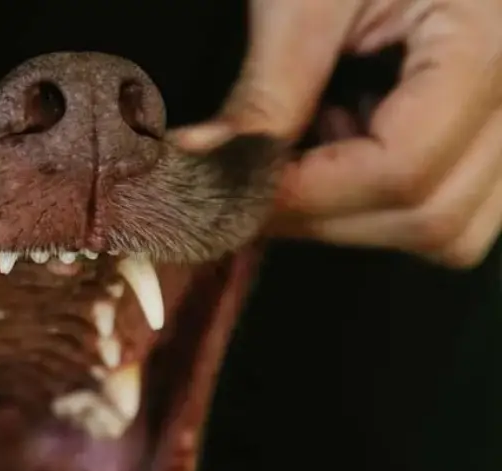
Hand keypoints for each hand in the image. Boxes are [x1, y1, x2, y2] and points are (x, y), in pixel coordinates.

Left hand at [175, 0, 501, 267]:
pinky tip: (342, 143)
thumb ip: (267, 93)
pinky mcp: (498, 122)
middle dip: (326, 216)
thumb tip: (204, 171)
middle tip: (248, 188)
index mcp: (490, 39)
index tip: (230, 190)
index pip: (403, 167)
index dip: (306, 195)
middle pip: (436, 215)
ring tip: (305, 156)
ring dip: (361, 217)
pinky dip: (389, 199)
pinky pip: (461, 200)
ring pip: (456, 225)